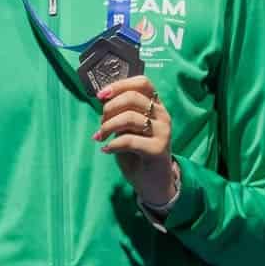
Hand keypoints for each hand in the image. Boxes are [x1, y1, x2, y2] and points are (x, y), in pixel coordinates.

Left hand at [92, 76, 175, 206]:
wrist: (154, 183)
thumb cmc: (138, 154)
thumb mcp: (128, 129)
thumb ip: (121, 113)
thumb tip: (103, 101)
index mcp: (156, 106)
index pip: (142, 83)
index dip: (120, 85)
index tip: (102, 96)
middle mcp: (163, 115)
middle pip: (132, 98)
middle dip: (109, 108)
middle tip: (101, 124)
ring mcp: (163, 132)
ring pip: (129, 118)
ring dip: (108, 126)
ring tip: (102, 137)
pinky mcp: (158, 149)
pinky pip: (129, 140)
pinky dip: (113, 144)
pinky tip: (107, 150)